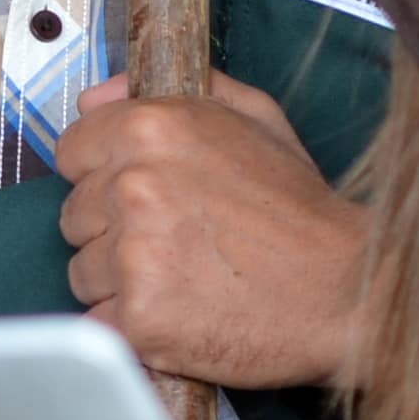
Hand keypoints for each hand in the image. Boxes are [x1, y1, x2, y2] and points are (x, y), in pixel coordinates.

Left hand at [53, 73, 370, 389]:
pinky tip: (179, 315)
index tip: (142, 197)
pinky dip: (130, 327)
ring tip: (185, 280)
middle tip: (177, 243)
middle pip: (74, 215)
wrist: (347, 292)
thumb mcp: (255, 120)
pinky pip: (98, 322)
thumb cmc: (301, 211)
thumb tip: (96, 95)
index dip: (103, 176)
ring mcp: (133, 255)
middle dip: (113, 231)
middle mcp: (134, 186)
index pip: (72, 151)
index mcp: (153, 129)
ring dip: (120, 282)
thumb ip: (173, 92)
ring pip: (82, 272)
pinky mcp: (139, 318)